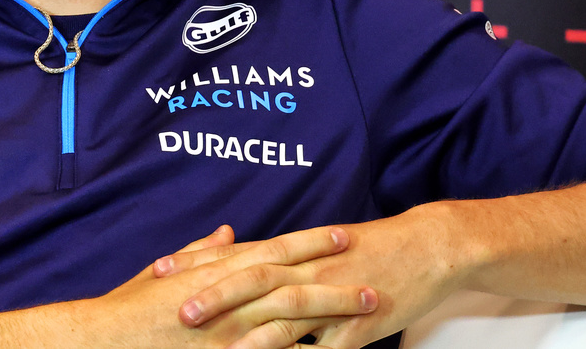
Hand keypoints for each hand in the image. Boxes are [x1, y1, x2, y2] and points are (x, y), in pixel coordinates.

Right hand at [71, 224, 376, 348]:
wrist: (103, 341)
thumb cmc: (129, 308)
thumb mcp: (165, 270)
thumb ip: (202, 250)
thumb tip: (228, 231)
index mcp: (215, 272)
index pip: (274, 250)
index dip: (311, 242)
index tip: (342, 235)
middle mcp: (228, 299)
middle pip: (293, 284)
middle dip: (334, 278)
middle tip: (371, 278)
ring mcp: (229, 335)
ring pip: (291, 320)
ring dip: (331, 314)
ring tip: (364, 311)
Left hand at [155, 205, 462, 348]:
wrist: (427, 246)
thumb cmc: (367, 249)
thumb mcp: (316, 249)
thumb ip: (275, 257)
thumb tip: (234, 260)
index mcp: (293, 252)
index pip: (235, 255)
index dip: (197, 264)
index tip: (158, 273)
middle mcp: (308, 269)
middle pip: (254, 280)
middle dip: (216, 296)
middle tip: (178, 312)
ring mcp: (335, 297)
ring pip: (289, 315)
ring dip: (254, 333)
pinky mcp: (362, 323)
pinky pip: (332, 348)